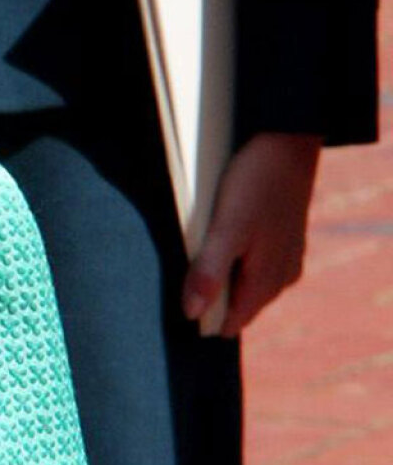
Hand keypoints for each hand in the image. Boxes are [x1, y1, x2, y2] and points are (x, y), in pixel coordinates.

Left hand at [182, 131, 319, 336]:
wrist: (289, 141)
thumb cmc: (256, 183)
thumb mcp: (227, 228)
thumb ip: (209, 272)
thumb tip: (192, 314)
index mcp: (267, 281)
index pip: (231, 324)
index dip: (203, 320)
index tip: (175, 308)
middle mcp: (281, 277)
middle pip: (239, 306)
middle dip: (211, 300)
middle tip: (181, 277)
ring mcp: (286, 257)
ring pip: (248, 285)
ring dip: (223, 279)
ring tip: (197, 259)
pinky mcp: (284, 239)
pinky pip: (256, 265)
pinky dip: (236, 261)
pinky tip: (222, 244)